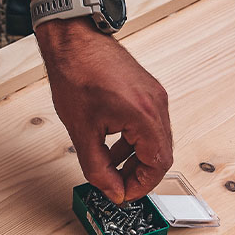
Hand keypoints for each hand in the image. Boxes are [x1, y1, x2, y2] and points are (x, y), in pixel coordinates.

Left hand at [37, 19, 172, 202]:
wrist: (74, 39)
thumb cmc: (76, 73)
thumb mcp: (81, 131)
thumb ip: (97, 168)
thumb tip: (111, 191)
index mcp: (143, 115)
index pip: (157, 164)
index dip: (141, 186)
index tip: (123, 195)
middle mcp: (156, 104)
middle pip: (161, 154)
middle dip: (139, 175)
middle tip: (117, 186)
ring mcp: (154, 96)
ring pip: (155, 140)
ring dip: (136, 159)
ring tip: (110, 168)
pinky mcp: (147, 91)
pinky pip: (149, 125)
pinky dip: (134, 141)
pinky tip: (112, 146)